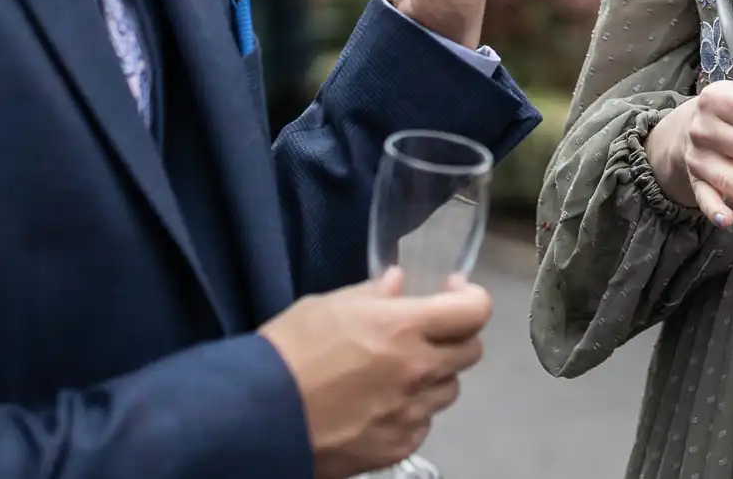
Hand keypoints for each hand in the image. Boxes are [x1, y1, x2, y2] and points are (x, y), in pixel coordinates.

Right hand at [259, 271, 491, 478]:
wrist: (256, 418)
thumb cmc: (289, 350)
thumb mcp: (328, 305)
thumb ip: (373, 294)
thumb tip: (399, 284)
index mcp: (406, 328)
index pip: (476, 311)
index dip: (471, 298)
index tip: (449, 293)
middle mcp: (419, 371)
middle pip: (471, 351)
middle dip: (453, 336)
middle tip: (424, 333)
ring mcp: (411, 414)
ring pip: (448, 390)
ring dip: (433, 376)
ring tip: (398, 373)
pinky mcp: (398, 447)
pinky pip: (423, 424)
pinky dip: (411, 412)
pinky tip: (381, 406)